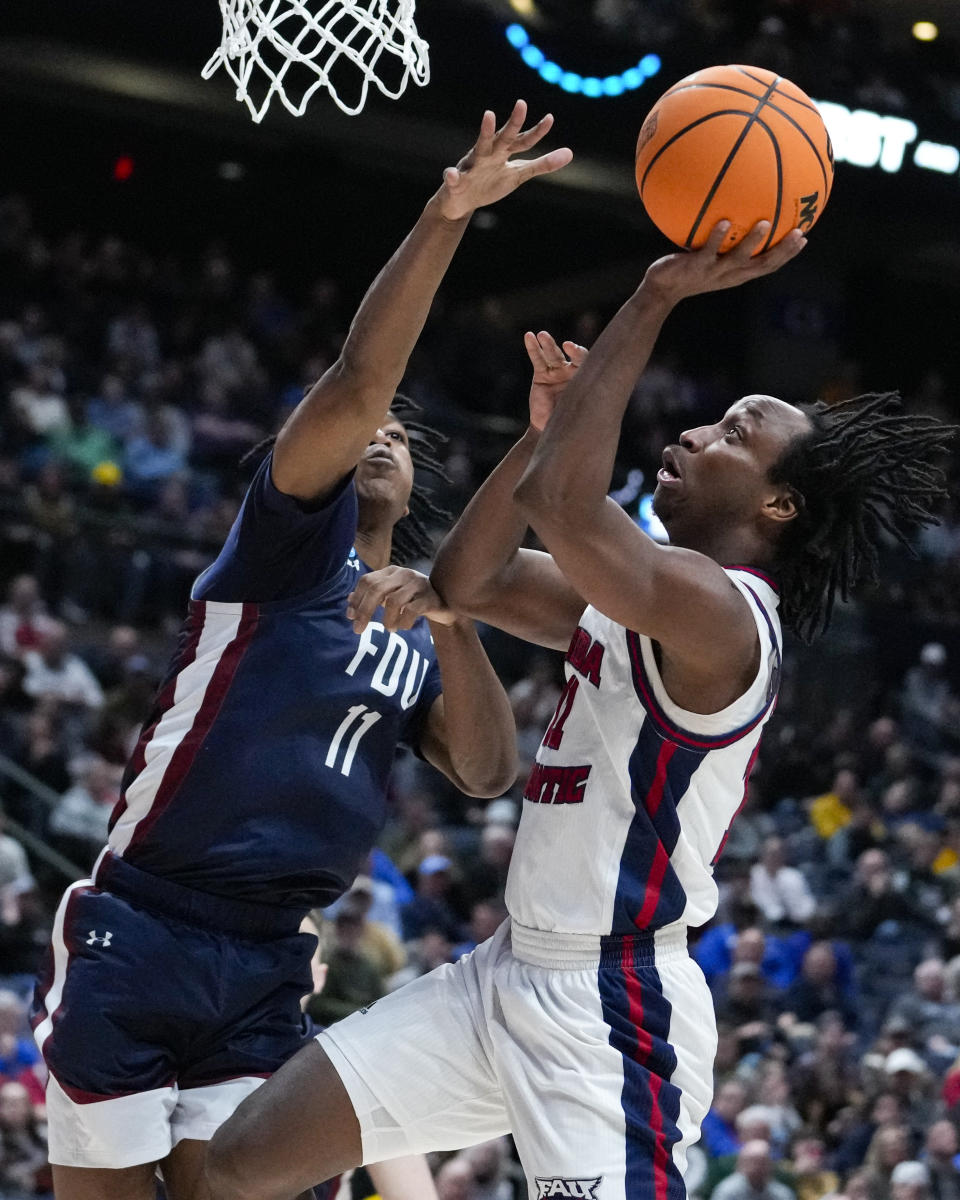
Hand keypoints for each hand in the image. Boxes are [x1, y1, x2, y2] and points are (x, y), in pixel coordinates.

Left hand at [346, 566, 456, 632]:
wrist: (444, 605)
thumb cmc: (413, 600)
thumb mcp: (390, 596)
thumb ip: (372, 596)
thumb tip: (349, 601)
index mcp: (391, 571)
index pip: (367, 581)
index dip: (356, 599)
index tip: (351, 617)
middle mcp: (404, 574)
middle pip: (377, 589)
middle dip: (365, 611)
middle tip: (358, 630)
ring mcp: (418, 584)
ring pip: (394, 601)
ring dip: (387, 620)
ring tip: (389, 629)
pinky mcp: (429, 598)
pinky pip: (411, 611)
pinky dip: (403, 622)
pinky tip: (402, 628)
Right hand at [437, 100, 572, 221]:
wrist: (460, 202)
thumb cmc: (491, 183)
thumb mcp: (518, 174)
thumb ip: (542, 164)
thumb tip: (570, 153)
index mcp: (503, 153)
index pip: (523, 141)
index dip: (537, 132)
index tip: (550, 118)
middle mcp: (488, 154)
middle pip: (504, 137)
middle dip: (514, 123)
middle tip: (522, 104)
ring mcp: (472, 166)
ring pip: (479, 148)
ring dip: (485, 132)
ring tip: (489, 116)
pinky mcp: (455, 182)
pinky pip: (452, 178)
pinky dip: (452, 176)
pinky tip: (451, 174)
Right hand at [524, 331, 587, 431]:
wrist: (548, 428)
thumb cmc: (568, 421)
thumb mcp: (578, 410)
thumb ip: (583, 399)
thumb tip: (593, 395)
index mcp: (586, 378)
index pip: (585, 361)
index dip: (580, 355)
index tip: (572, 351)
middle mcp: (572, 372)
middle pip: (570, 355)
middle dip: (569, 348)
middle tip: (566, 345)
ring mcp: (556, 371)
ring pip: (553, 354)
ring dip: (548, 343)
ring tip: (542, 334)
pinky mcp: (541, 374)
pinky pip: (537, 359)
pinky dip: (533, 347)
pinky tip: (528, 336)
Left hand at [641, 220, 806, 307]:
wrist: (661, 289)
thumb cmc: (687, 269)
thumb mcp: (710, 256)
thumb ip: (725, 241)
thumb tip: (734, 213)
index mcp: (737, 273)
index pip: (768, 265)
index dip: (787, 254)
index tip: (804, 237)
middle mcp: (729, 275)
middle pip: (762, 265)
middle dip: (782, 251)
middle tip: (798, 233)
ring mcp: (713, 272)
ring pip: (738, 259)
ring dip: (753, 242)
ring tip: (765, 224)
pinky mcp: (695, 267)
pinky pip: (708, 251)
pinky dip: (717, 238)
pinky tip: (725, 222)